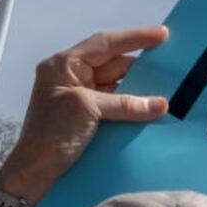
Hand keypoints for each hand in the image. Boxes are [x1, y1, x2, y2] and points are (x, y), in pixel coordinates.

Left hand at [0, 26, 170, 201]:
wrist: (35, 171)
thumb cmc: (50, 135)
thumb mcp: (87, 110)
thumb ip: (125, 103)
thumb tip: (160, 103)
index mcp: (63, 65)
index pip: (104, 44)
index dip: (135, 38)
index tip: (162, 34)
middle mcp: (72, 76)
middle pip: (115, 64)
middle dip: (142, 68)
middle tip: (171, 68)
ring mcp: (80, 96)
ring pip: (119, 85)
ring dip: (141, 90)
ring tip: (167, 90)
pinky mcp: (88, 116)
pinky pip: (118, 104)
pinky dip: (134, 106)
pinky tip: (152, 109)